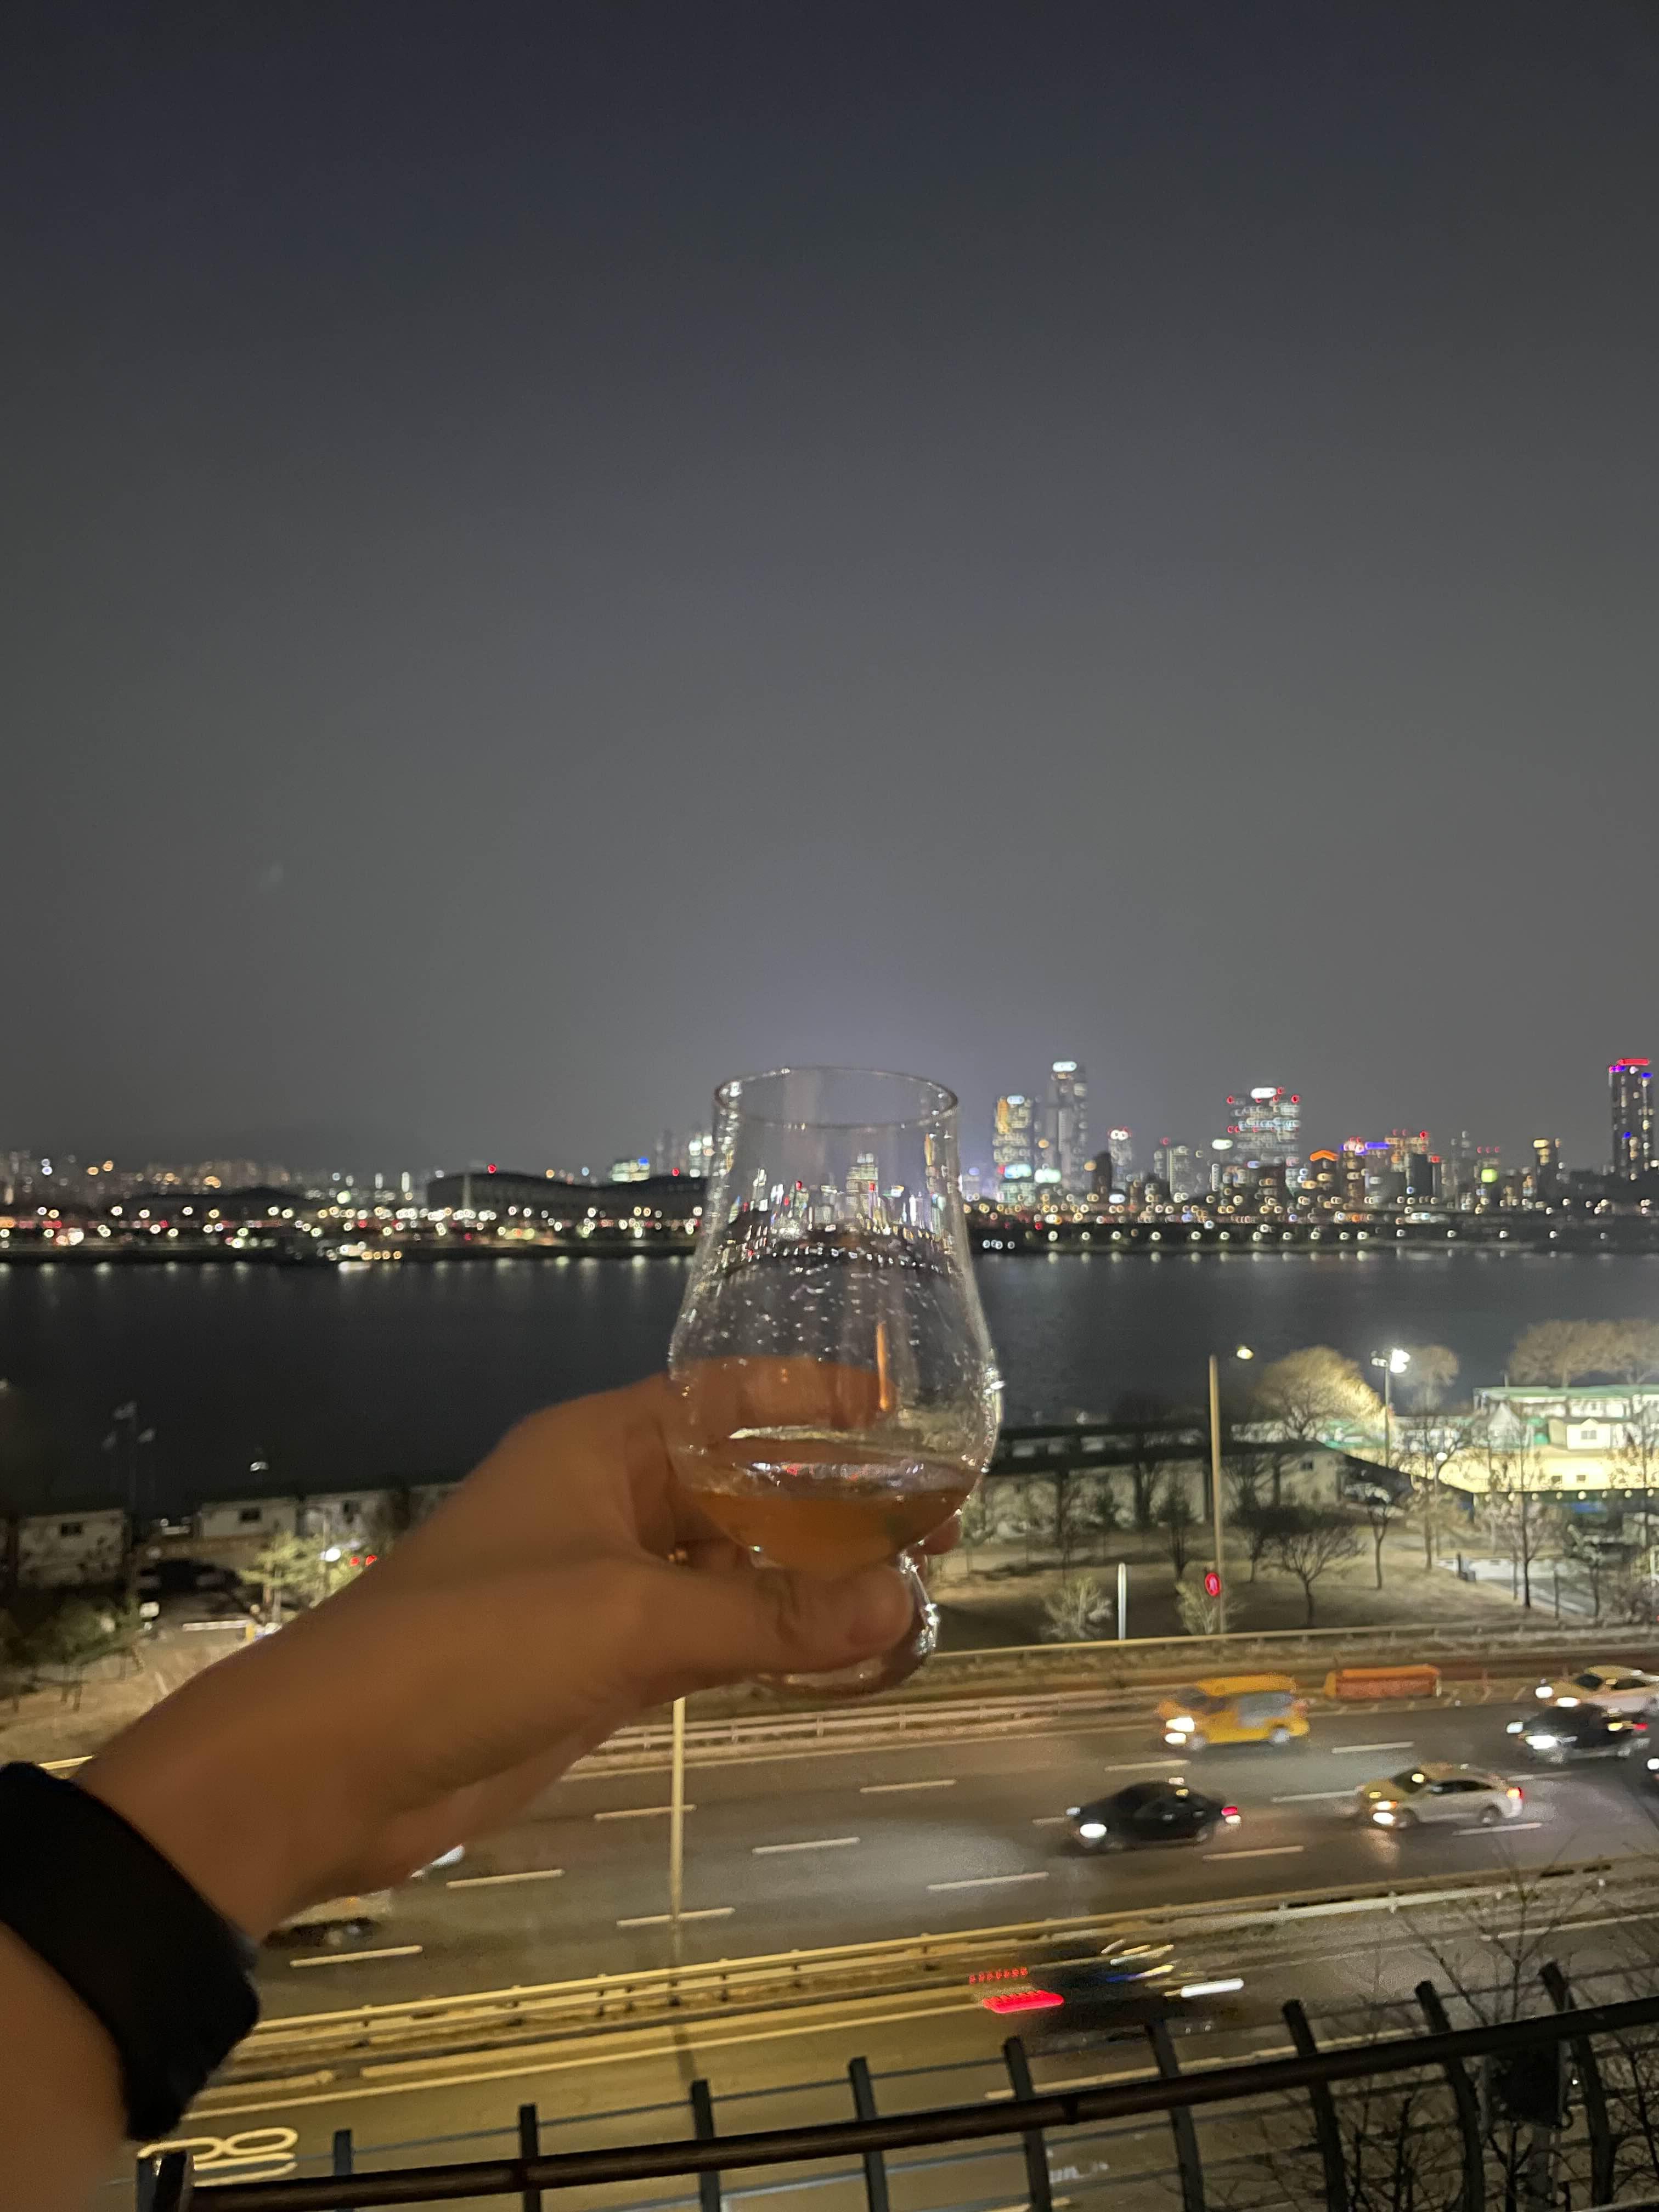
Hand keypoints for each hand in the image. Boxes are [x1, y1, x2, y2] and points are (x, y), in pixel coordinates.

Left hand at [80, 1375, 926, 1936]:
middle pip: (739, 1484)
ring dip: (808, 1579)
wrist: (333, 1766)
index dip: (811, 1397)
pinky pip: (704, 1635)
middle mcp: (606, 1499)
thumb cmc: (474, 1647)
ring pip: (728, 1566)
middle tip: (939, 1525)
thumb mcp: (631, 1618)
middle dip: (832, 1502)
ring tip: (911, 1586)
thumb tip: (904, 1599)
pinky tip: (838, 1653)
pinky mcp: (596, 1665)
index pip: (726, 1396)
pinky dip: (766, 1642)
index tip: (900, 1413)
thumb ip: (768, 1613)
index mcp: (602, 1445)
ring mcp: (600, 1585)